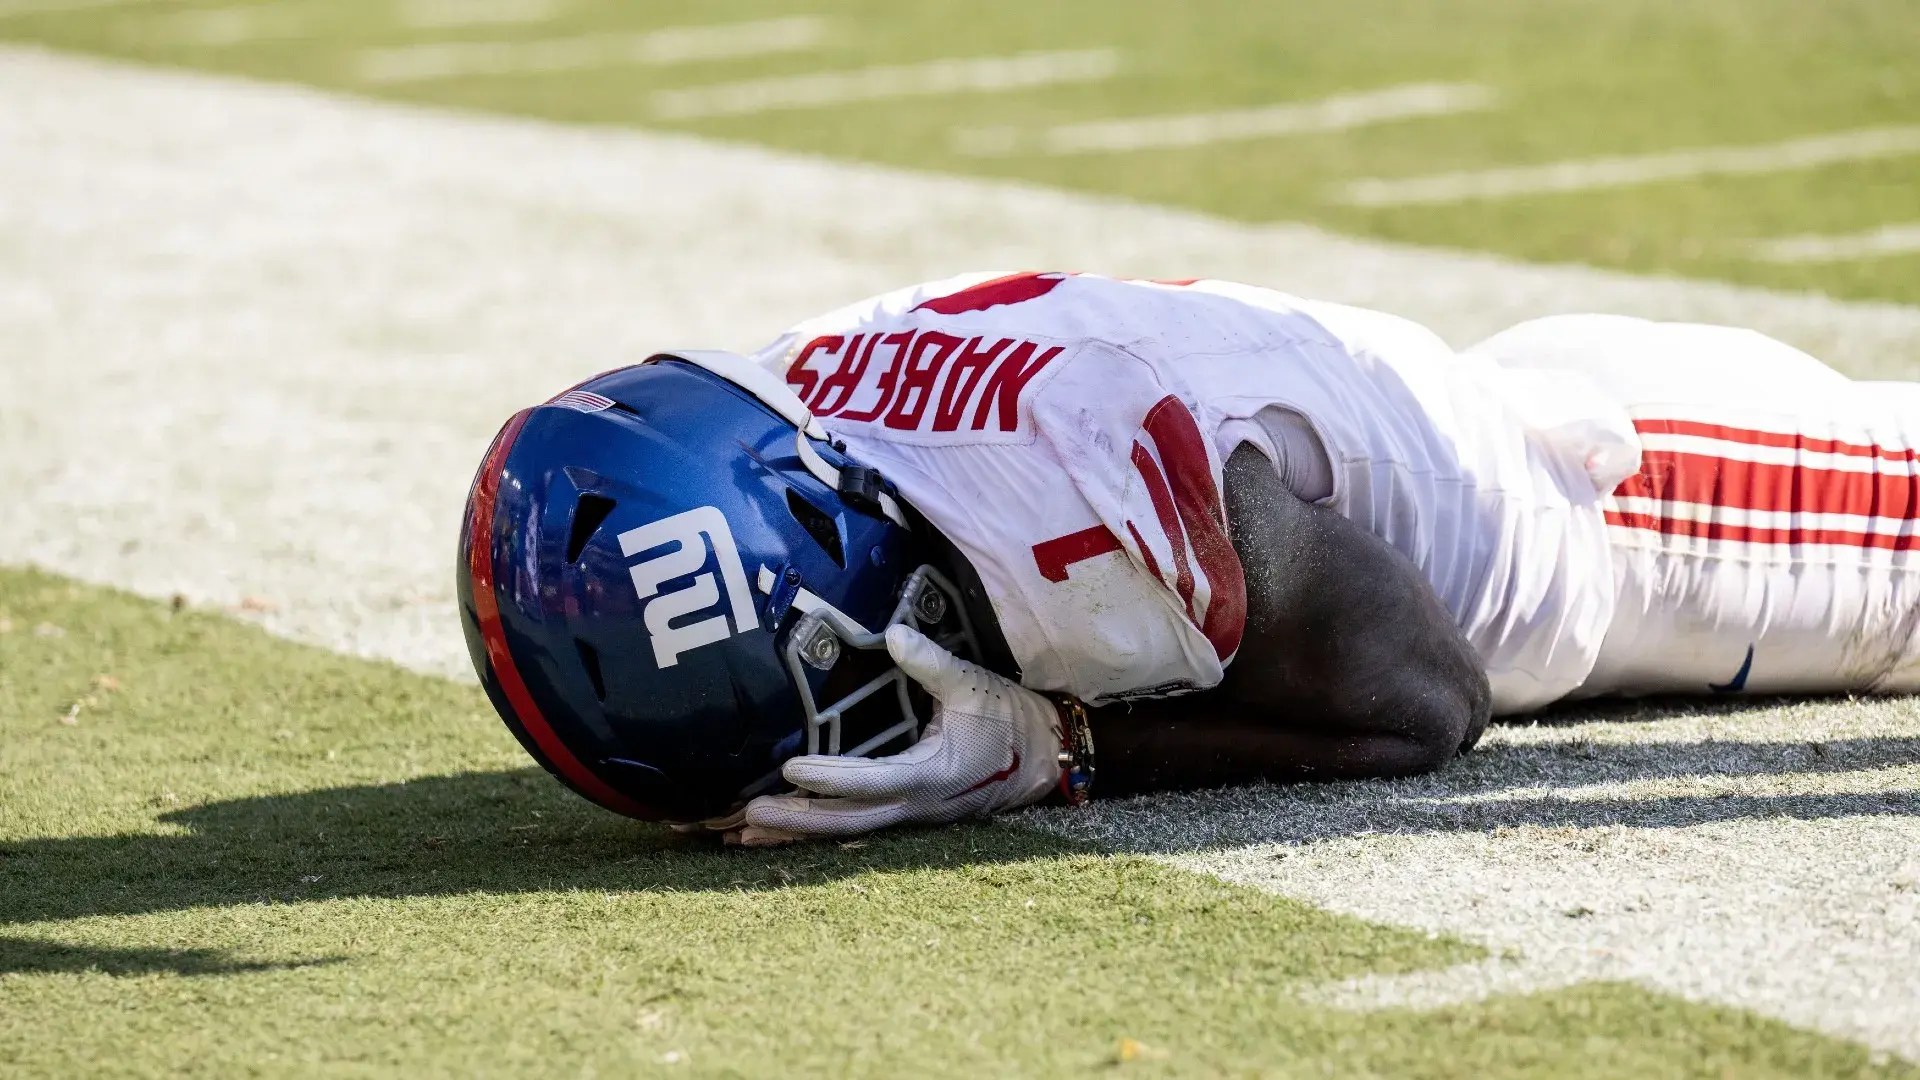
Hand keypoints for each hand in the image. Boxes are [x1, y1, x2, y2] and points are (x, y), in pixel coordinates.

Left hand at [734, 624, 1062, 844]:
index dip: (832, 778)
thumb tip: (894, 633)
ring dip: (801, 831)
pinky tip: (786, 828)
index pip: (874, 780)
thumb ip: (932, 662)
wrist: (1047, 757)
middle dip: (798, 820)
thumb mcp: (974, 684)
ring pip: (850, 831)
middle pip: (850, 822)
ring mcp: (914, 815)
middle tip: (747, 816)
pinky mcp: (910, 812)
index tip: (792, 769)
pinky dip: (820, 828)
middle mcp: (920, 805)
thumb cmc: (1011, 719)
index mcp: (935, 774)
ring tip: (748, 833)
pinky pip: (859, 825)